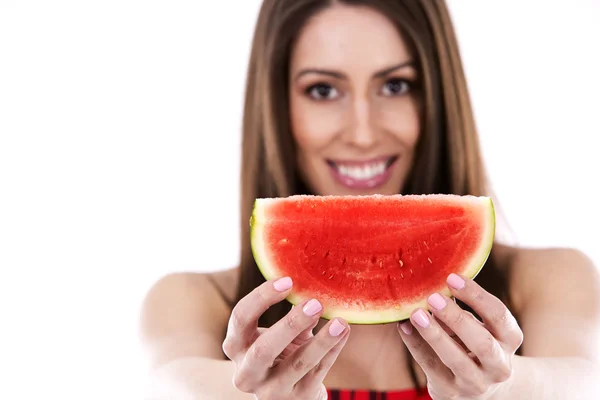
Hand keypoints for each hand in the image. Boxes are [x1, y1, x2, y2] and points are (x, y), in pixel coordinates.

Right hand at [222, 277, 349, 399]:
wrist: (286, 396)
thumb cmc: (279, 354)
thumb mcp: (276, 334)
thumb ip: (292, 315)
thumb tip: (313, 287)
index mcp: (235, 347)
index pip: (240, 318)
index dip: (261, 297)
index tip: (287, 281)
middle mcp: (246, 373)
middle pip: (263, 349)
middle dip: (291, 325)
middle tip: (315, 303)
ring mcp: (270, 391)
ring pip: (298, 364)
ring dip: (322, 341)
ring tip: (340, 322)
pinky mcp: (297, 399)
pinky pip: (318, 372)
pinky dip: (332, 350)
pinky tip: (343, 333)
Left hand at [398, 273, 523, 399]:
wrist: (479, 388)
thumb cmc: (475, 343)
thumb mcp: (478, 326)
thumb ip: (462, 309)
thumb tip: (433, 286)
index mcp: (509, 340)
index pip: (499, 316)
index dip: (476, 296)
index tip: (451, 278)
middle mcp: (499, 365)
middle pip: (483, 343)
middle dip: (457, 319)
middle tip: (433, 298)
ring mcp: (476, 383)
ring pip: (457, 360)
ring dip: (434, 335)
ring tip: (416, 314)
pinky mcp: (451, 392)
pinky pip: (432, 367)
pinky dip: (416, 345)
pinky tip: (404, 327)